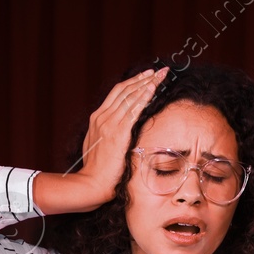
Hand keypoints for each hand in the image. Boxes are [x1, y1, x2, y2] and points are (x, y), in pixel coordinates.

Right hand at [67, 67, 167, 210]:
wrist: (92, 182)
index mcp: (97, 118)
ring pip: (130, 97)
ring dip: (147, 84)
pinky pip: (133, 110)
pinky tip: (153, 89)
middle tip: (157, 71)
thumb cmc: (97, 169)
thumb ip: (107, 133)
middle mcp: (102, 117)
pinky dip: (144, 97)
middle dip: (143, 78)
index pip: (117, 94)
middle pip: (125, 90)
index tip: (145, 77)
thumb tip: (119, 130)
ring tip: (160, 76)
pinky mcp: (118, 132)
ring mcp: (109, 123)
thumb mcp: (99, 145)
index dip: (132, 83)